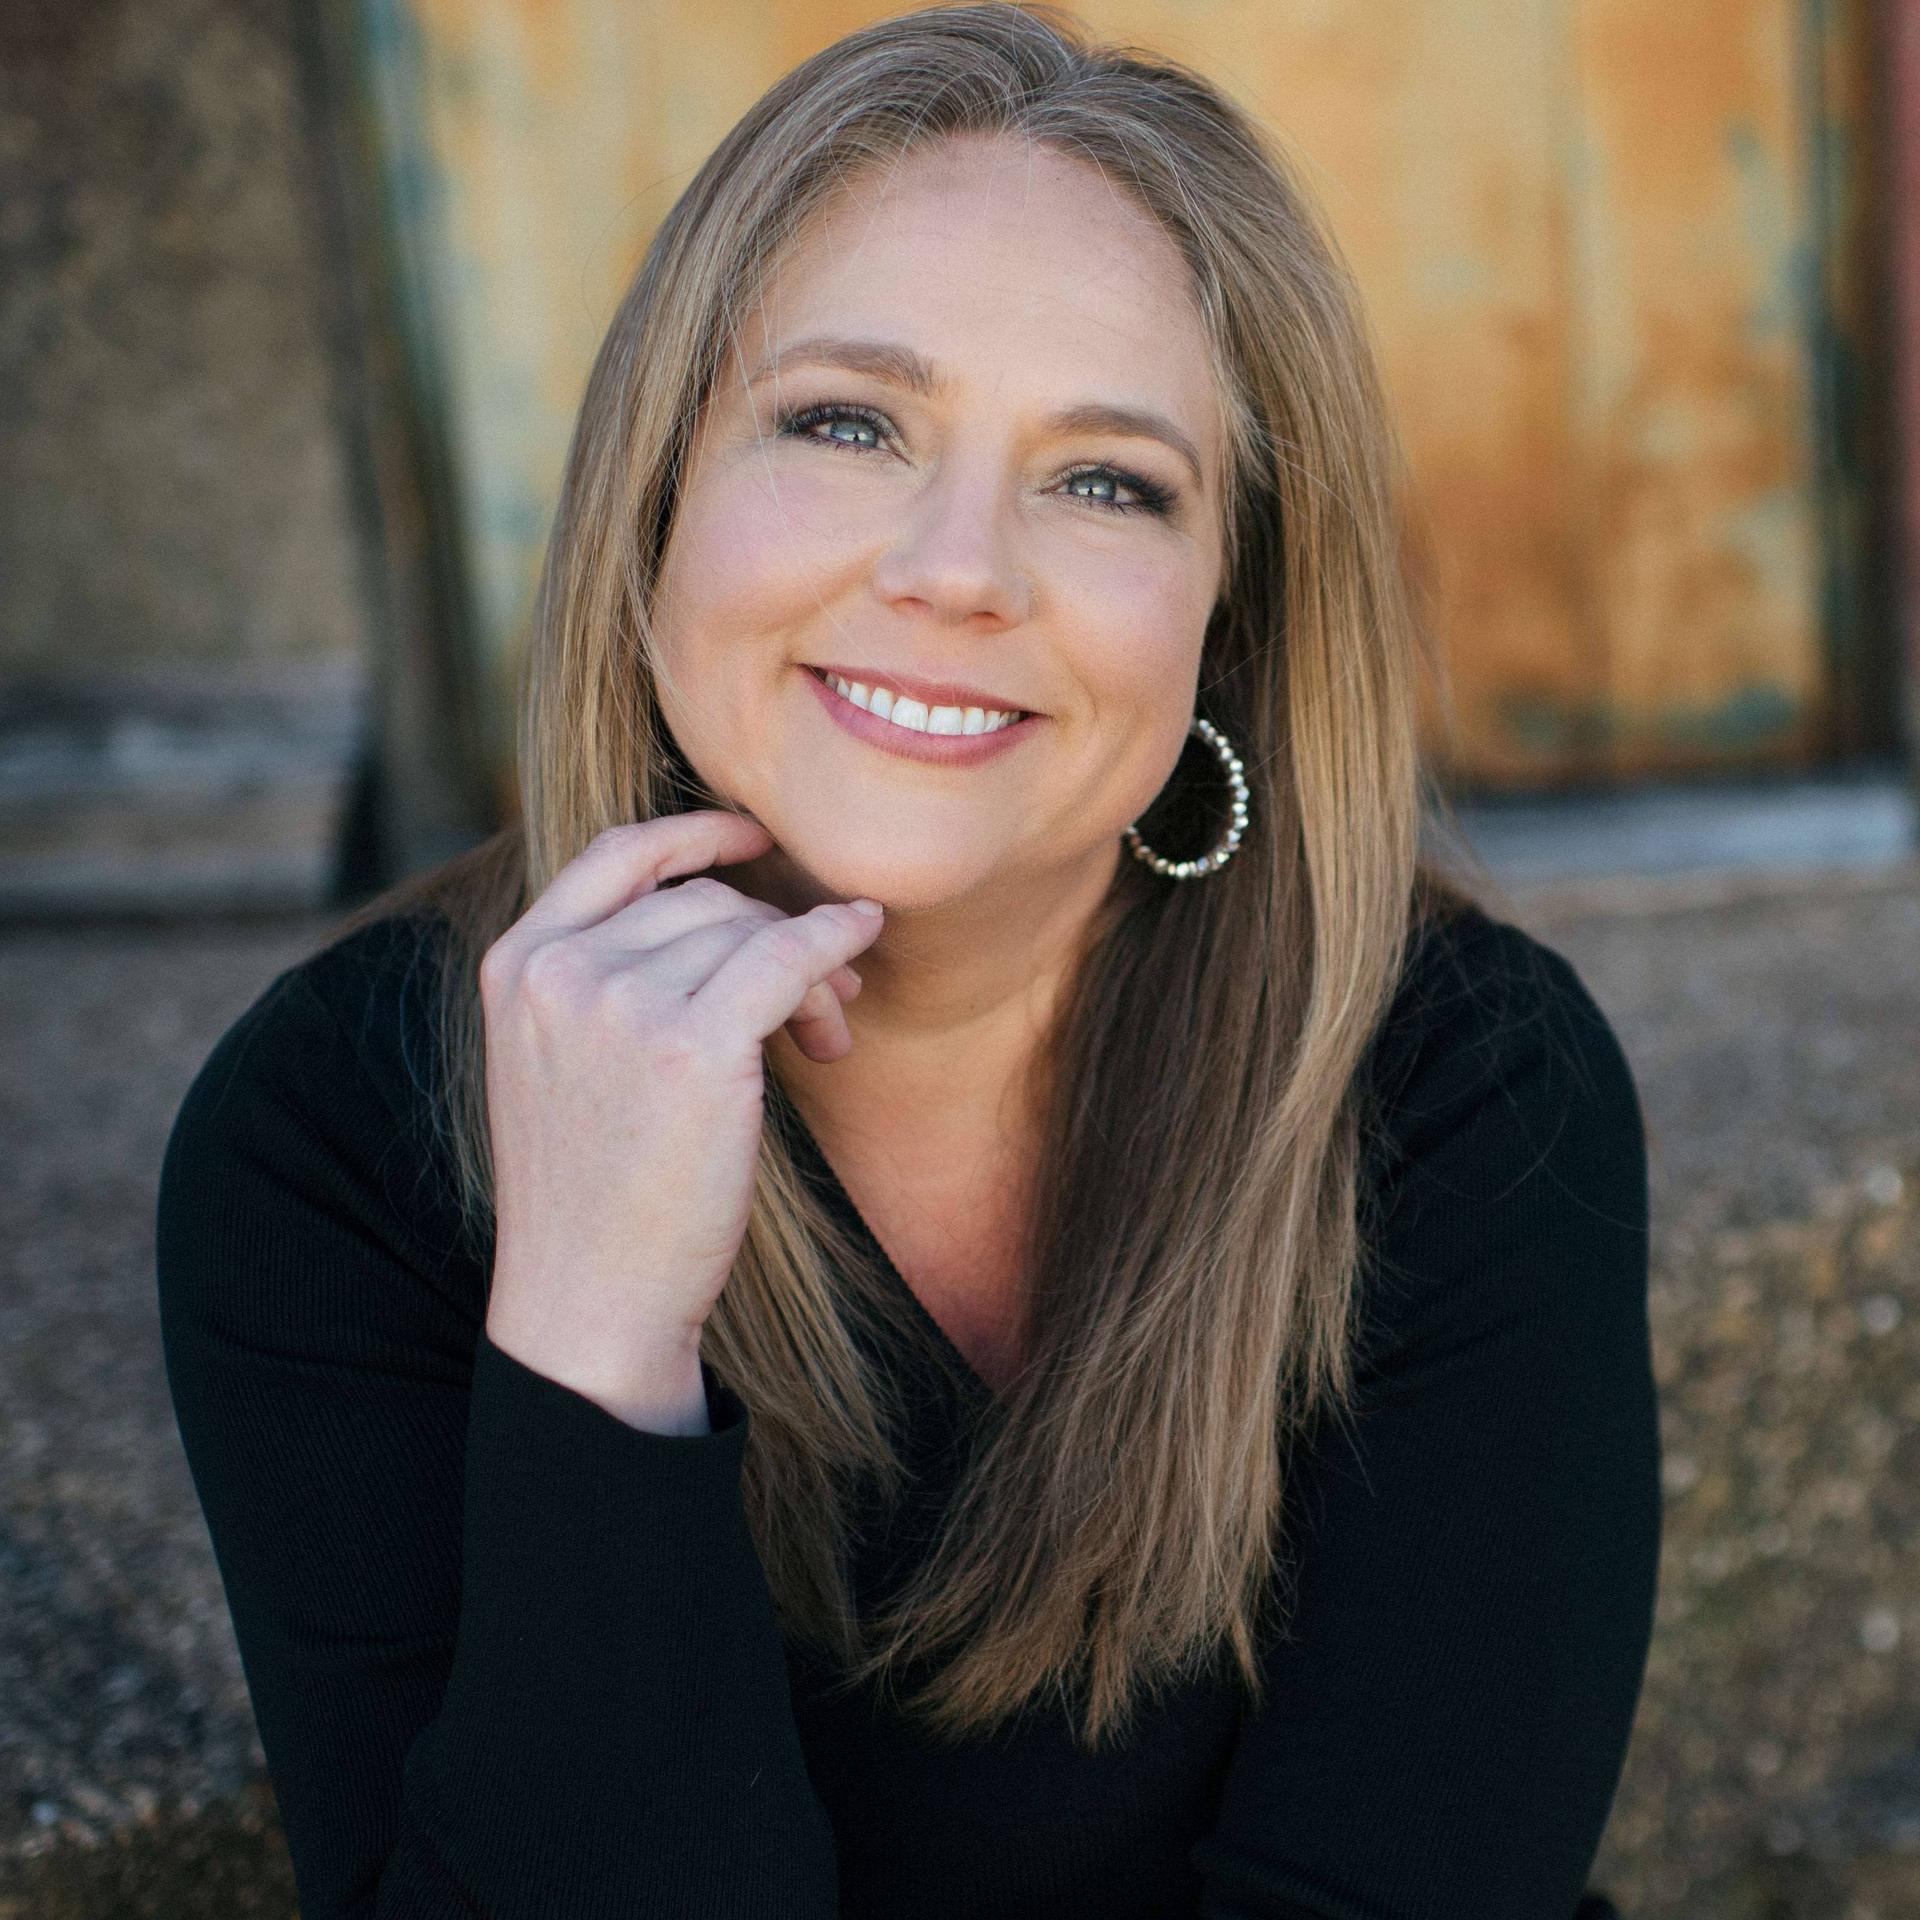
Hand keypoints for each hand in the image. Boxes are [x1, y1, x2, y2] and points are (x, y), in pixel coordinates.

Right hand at [477, 812, 883, 1426]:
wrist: (589, 1301)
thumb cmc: (593, 1193)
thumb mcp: (558, 1064)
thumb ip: (600, 981)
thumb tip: (722, 912)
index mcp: (516, 965)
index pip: (614, 856)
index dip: (694, 833)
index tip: (754, 839)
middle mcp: (559, 971)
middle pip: (704, 902)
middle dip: (771, 936)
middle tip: (820, 1001)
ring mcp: (619, 1003)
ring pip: (751, 933)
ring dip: (808, 970)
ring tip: (825, 1035)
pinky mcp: (690, 1046)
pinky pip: (787, 956)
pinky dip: (834, 942)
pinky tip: (860, 943)